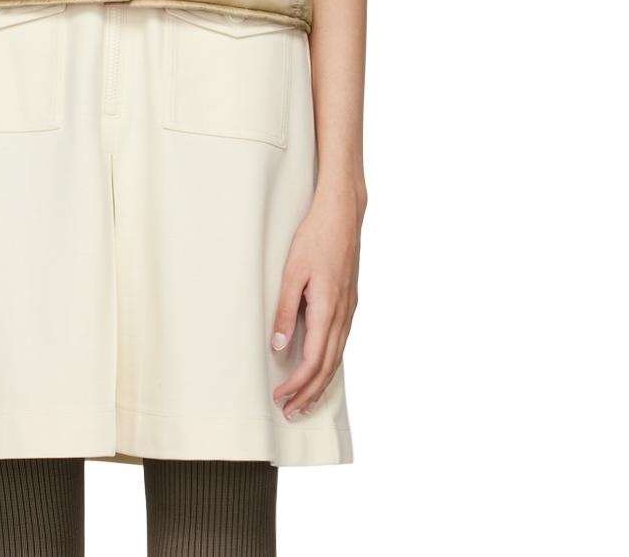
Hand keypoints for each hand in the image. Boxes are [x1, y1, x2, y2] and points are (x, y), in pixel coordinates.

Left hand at [269, 188, 362, 418]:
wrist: (343, 214)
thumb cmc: (315, 238)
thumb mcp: (292, 272)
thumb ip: (285, 310)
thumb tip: (279, 346)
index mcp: (327, 309)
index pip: (313, 360)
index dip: (297, 384)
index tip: (279, 397)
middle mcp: (343, 314)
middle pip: (328, 366)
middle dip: (309, 393)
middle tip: (291, 413)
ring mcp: (349, 309)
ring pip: (337, 357)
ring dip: (321, 382)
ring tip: (306, 402)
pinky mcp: (350, 302)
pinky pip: (342, 342)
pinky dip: (331, 363)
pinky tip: (322, 368)